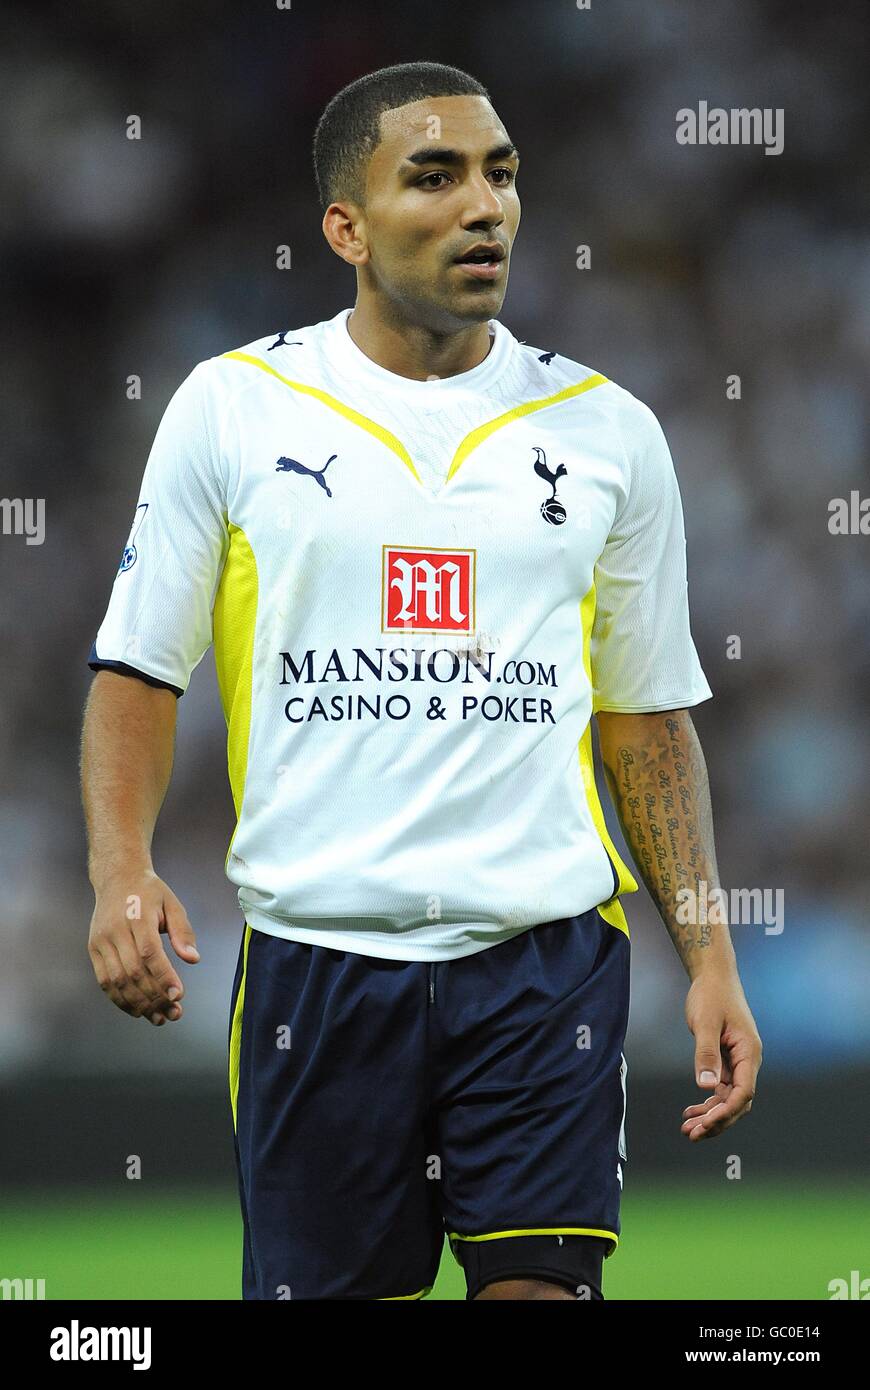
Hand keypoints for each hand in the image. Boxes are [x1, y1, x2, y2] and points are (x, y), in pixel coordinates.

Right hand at [88, 869, 199, 1025]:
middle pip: (133, 971)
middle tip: (174, 1013)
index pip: (149, 952)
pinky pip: (104, 980)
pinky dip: (120, 999)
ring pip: (117, 980)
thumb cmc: (149, 892)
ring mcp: (101, 940)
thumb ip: (183, 931)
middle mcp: (115, 930)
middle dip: (154, 997)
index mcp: (137, 915)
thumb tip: (193, 959)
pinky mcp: (93, 949)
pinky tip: (138, 1010)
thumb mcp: (172, 904)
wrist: (117, 877)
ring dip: (138, 1004)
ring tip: (159, 1018)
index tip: (178, 996)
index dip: (163, 976)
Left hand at [681, 968, 761, 1140]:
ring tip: (687, 1129)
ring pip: (727, 1098)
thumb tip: (706, 1086)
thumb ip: (706, 1053)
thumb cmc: (712, 995)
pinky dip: (707, 1102)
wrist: (713, 977)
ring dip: (710, 1115)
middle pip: (736, 1102)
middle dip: (716, 1121)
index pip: (744, 1092)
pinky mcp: (725, 1060)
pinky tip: (691, 1111)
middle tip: (692, 1134)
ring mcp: (737, 1062)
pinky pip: (719, 1089)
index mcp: (749, 1053)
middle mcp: (746, 1061)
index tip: (706, 1124)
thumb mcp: (706, 1023)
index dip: (726, 1112)